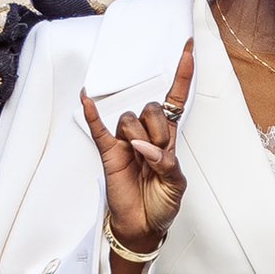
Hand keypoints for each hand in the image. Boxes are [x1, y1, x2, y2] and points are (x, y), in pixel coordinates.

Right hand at [82, 39, 193, 253]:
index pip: (175, 99)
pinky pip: (98, 128)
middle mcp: (146, 134)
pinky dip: (92, 113)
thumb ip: (167, 163)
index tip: (188, 47)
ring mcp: (125, 141)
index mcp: (168, 138)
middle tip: (158, 155)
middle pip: (151, 108)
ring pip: (130, 119)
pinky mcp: (107, 152)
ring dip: (138, 137)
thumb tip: (146, 148)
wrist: (142, 226)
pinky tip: (86, 97)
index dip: (182, 74)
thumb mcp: (176, 185)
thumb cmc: (162, 204)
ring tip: (141, 160)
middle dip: (158, 130)